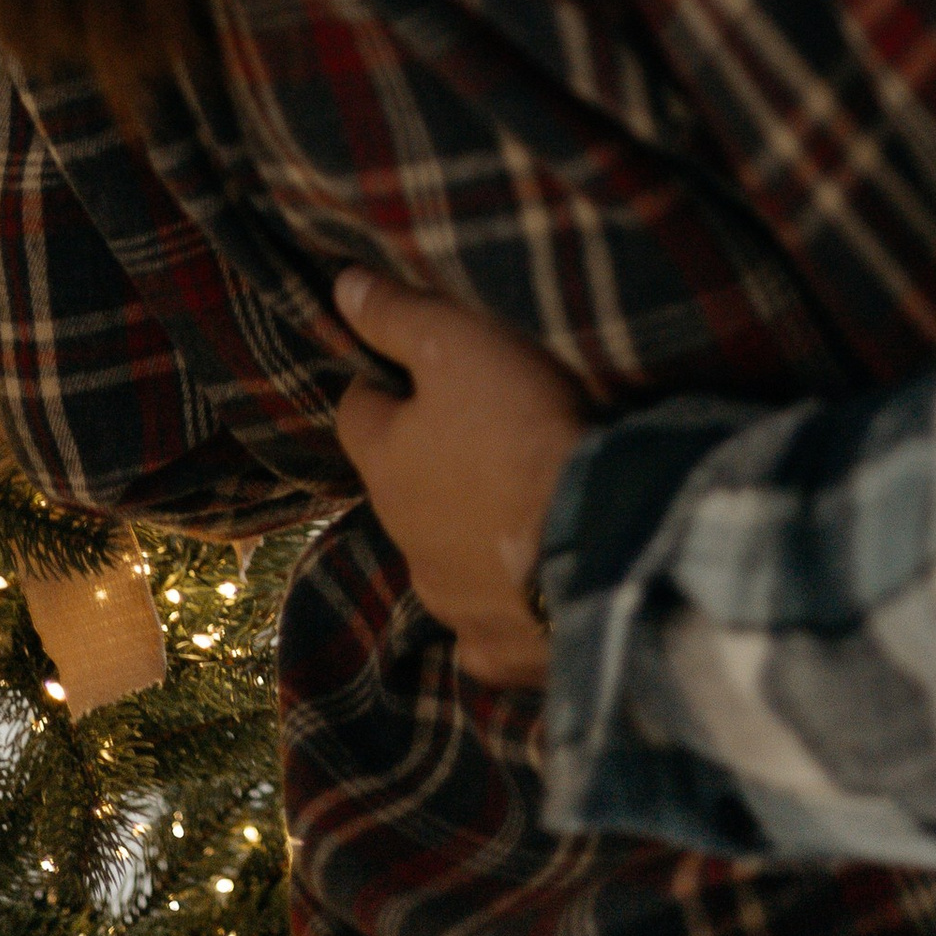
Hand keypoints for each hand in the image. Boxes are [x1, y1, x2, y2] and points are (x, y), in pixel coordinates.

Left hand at [332, 268, 585, 686]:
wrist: (595, 540)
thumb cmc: (521, 428)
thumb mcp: (458, 344)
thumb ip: (396, 316)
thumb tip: (340, 287)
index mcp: (386, 463)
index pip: (357, 412)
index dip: (385, 384)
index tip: (419, 369)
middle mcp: (401, 538)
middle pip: (402, 489)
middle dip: (431, 463)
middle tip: (488, 432)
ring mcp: (447, 601)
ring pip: (440, 557)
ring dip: (466, 533)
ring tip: (519, 505)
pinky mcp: (495, 648)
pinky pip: (485, 630)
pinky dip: (499, 608)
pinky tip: (529, 591)